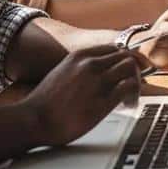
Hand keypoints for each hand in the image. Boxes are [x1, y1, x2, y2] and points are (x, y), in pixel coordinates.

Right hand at [22, 45, 141, 146]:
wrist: (31, 120)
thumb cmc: (45, 102)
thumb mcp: (62, 72)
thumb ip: (81, 67)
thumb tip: (99, 70)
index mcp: (80, 55)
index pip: (114, 48)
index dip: (122, 60)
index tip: (124, 71)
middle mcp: (90, 65)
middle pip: (126, 56)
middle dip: (133, 69)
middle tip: (132, 84)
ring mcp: (97, 82)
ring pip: (131, 69)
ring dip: (136, 81)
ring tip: (130, 96)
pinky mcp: (101, 101)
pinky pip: (128, 89)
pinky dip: (133, 95)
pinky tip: (128, 105)